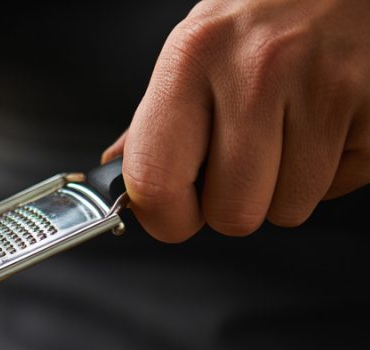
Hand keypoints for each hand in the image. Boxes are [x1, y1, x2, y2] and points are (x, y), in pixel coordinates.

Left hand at [104, 0, 369, 242]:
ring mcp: (325, 85)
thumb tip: (118, 171)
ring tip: (298, 125)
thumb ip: (159, 116)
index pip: (156, 181)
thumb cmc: (276, 10)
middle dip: (239, 203)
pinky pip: (341, 186)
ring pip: (288, 209)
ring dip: (290, 185)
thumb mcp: (202, 45)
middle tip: (250, 159)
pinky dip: (336, 166)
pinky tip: (333, 120)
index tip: (177, 216)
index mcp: (193, 56)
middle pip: (231, 214)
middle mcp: (257, 68)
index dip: (166, 219)